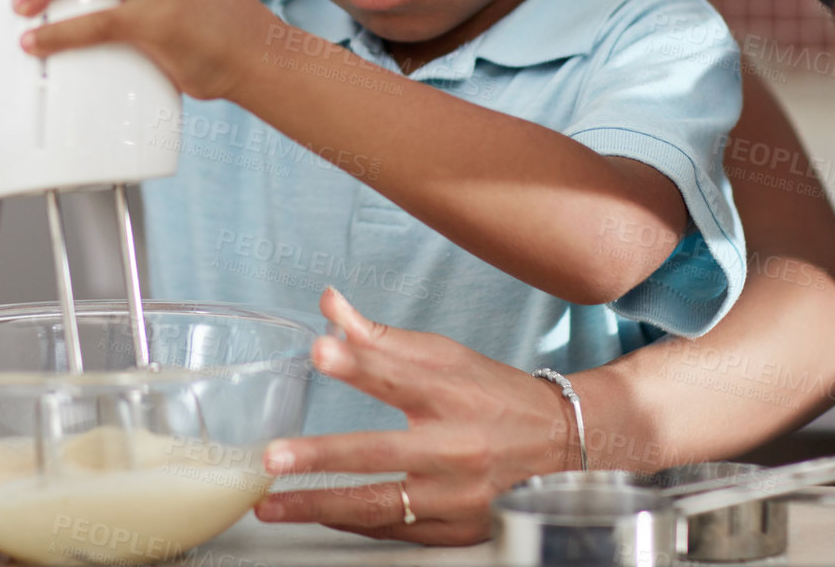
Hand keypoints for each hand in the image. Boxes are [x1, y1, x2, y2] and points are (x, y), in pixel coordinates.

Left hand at [251, 289, 574, 545]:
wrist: (564, 446)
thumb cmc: (495, 395)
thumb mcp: (445, 356)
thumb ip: (380, 337)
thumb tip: (328, 305)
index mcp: (452, 393)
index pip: (399, 375)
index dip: (358, 362)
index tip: (321, 350)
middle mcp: (455, 445)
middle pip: (381, 451)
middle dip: (323, 456)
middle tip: (274, 456)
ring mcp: (456, 494)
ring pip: (380, 504)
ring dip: (319, 506)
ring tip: (270, 504)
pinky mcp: (457, 528)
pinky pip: (394, 529)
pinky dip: (352, 522)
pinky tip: (317, 515)